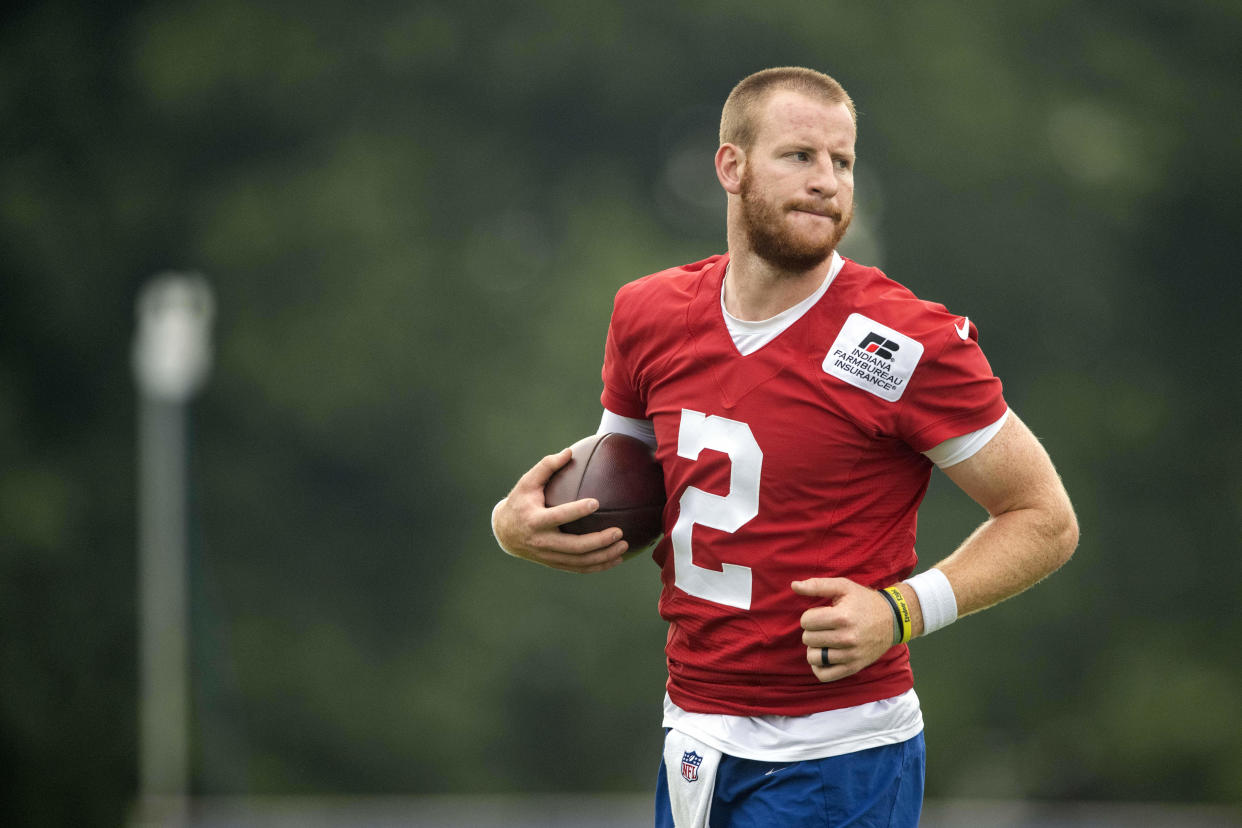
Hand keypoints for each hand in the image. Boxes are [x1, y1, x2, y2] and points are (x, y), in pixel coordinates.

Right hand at [492, 447, 628, 572]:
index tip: (596, 502)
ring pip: (579, 561)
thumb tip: (569, 451)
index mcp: (535, 520)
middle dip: (598, 541)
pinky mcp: (554, 564)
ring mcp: (549, 556)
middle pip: (574, 546)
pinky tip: (616, 558)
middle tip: (619, 532)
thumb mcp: (527, 482)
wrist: (504, 533)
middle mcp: (542, 542)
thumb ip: (547, 466)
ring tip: (624, 546)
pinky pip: (579, 568)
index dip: (576, 511)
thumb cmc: (520, 502)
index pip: (558, 516)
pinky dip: (598, 566)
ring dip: (603, 556)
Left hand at [791, 578, 895, 682]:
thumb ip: (817, 585)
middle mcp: (847, 638)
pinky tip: (824, 655)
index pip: (806, 621)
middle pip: (808, 638)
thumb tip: (793, 585)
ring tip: (824, 640)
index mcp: (842, 617)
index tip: (822, 613)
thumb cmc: (864, 601)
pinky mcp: (853, 667)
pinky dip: (819, 667)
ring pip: (813, 657)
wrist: (893, 620)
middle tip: (825, 626)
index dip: (810, 616)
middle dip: (812, 630)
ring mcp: (850, 655)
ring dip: (814, 648)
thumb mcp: (843, 587)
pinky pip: (824, 675)